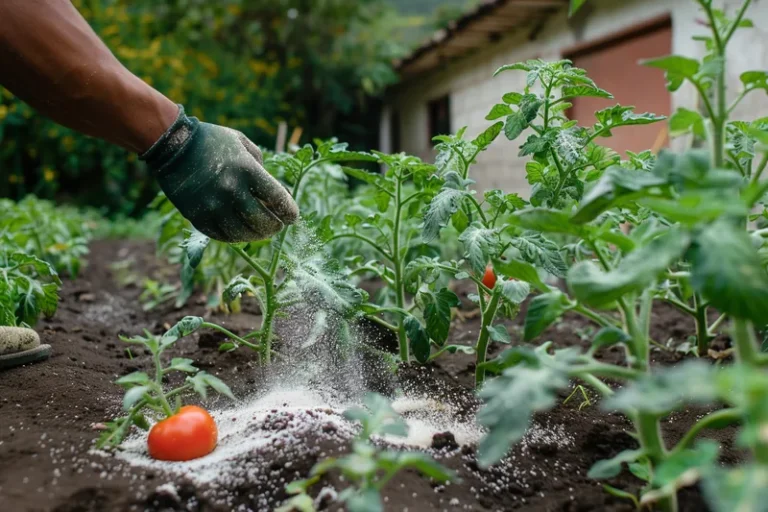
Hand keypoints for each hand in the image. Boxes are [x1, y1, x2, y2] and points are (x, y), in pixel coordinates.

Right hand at [141, 106, 297, 242]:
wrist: (171, 145)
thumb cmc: (212, 141)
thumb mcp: (243, 144)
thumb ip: (262, 168)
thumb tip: (276, 193)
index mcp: (247, 170)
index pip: (279, 200)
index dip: (290, 212)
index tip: (292, 216)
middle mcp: (231, 190)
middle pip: (263, 222)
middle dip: (275, 227)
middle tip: (277, 226)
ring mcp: (213, 206)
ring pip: (243, 234)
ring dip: (256, 236)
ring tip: (260, 232)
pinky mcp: (197, 216)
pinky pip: (222, 236)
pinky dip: (235, 237)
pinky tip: (240, 232)